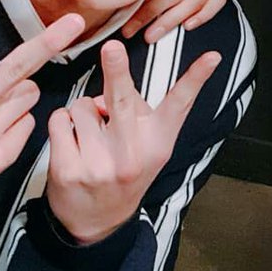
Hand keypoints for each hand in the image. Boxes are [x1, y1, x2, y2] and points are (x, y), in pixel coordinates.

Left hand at [46, 40, 219, 243]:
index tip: (211, 57)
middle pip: (123, 101)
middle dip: (117, 70)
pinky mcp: (68, 170)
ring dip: (82, 112)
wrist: (98, 223)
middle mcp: (130, 154)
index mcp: (157, 142)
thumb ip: (140, 112)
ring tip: (91, 135)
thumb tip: (112, 84)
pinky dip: (62, 124)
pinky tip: (71, 142)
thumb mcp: (149, 146)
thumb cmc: (126, 170)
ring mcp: (99, 164)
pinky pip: (60, 120)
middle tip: (112, 47)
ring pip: (82, 106)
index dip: (196, 78)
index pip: (180, 104)